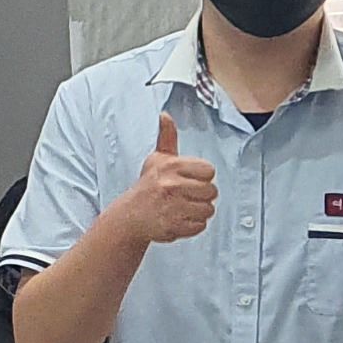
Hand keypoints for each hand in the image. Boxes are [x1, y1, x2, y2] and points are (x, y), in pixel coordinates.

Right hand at [107, 111, 217, 247]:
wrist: (130, 216)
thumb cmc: (148, 185)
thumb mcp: (157, 159)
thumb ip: (167, 137)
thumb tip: (165, 115)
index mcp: (171, 166)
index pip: (209, 171)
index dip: (202, 177)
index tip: (190, 180)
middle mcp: (171, 185)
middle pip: (212, 192)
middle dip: (202, 196)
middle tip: (186, 196)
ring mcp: (172, 207)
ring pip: (208, 210)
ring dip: (199, 211)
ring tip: (182, 208)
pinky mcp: (173, 226)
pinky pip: (200, 226)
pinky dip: (192, 226)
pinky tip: (179, 219)